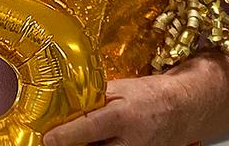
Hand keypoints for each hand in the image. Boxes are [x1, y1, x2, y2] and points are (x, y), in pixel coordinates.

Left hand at [43, 76, 197, 145]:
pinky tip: (96, 142)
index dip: (63, 136)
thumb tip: (63, 107)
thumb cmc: (148, 95)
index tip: (47, 139)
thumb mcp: (120, 89)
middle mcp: (128, 143)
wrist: (181, 111)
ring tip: (73, 140)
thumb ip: (93, 99)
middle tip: (57, 141)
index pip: (87, 129)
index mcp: (121, 116)